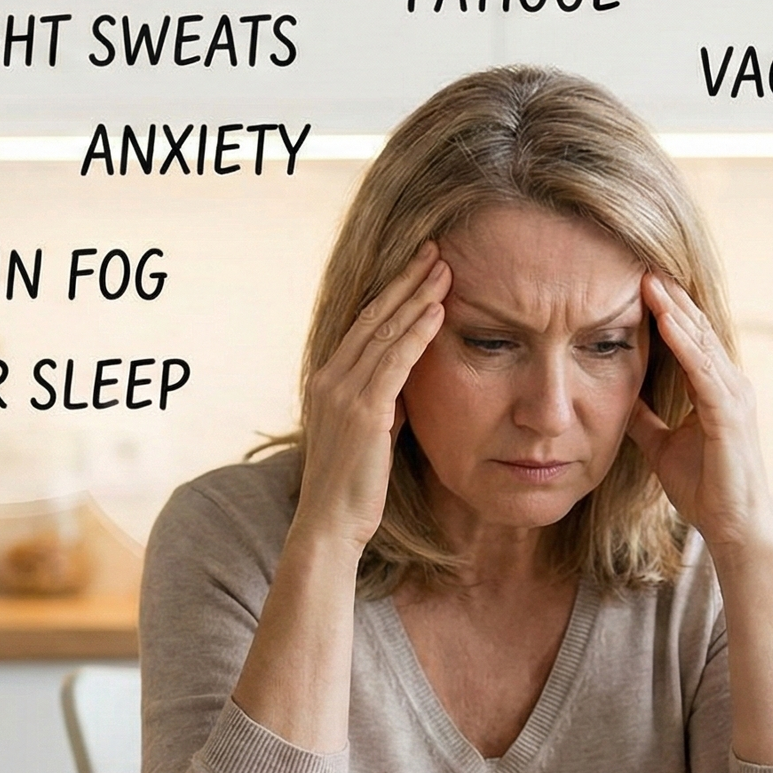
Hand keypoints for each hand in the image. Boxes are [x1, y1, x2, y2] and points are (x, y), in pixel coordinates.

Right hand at [295, 242, 450, 550]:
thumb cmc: (351, 485)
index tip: (418, 266)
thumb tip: (407, 381)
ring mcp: (343, 393)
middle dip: (406, 280)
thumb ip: (382, 401)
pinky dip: (417, 333)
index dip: (392, 291)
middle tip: (435, 250)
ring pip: (385, 332)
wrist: (329, 523)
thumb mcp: (368, 432)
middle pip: (373, 316)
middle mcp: (330, 378)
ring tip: (445, 268)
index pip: (363, 323)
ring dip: (418, 297)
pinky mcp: (364, 412)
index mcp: (327, 379)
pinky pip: (395, 362)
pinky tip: (438, 311)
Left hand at [625, 272, 772, 555]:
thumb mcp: (661, 444)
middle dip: (670, 297)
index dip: (666, 309)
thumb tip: (619, 398)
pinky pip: (703, 370)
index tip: (637, 281)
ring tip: (649, 279)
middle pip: (696, 330)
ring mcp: (733, 396)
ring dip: (675, 310)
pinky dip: (683, 343)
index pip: (688, 338)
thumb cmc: (704, 486)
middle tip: (642, 262)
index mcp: (714, 388)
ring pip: (700, 342)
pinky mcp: (728, 414)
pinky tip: (665, 321)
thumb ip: (644, 418)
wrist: (731, 525)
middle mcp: (729, 384)